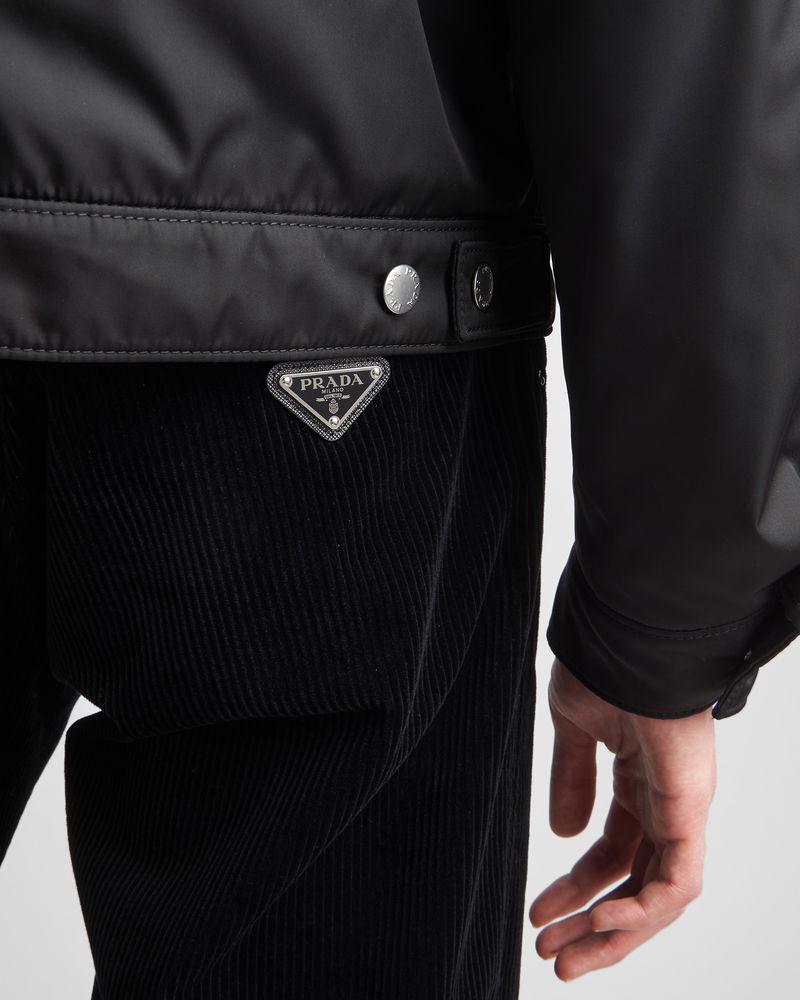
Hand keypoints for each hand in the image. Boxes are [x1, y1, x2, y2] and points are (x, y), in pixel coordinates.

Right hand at [529, 657, 716, 980]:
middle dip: (593, 923)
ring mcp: (681, 807)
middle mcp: (663, 802)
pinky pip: (678, 881)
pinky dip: (644, 910)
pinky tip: (604, 922)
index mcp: (637, 781)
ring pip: (658, 894)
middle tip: (553, 955)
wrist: (625, 637)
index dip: (576, 887)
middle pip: (634, 882)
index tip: (540, 912)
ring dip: (614, 932)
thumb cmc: (601, 666)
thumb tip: (562, 833)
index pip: (612, 851)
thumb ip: (571, 779)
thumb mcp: (572, 729)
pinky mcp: (690, 809)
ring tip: (568, 957)